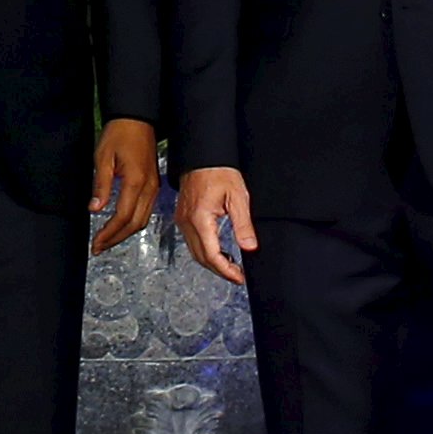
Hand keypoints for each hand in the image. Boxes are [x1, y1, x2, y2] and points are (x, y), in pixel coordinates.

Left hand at [87, 119, 163, 255]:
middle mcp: (149, 187)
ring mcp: (154, 187)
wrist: (137, 118)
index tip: (96, 243)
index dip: (108, 233)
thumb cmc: (119, 133)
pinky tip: (121, 226)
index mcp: (136, 181)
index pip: (122, 216)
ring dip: (124, 233)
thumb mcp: (103, 157)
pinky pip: (146, 211)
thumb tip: (94, 209)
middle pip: (134, 224)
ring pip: (142, 220)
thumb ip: (101, 185)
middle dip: (116, 239)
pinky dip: (133, 223)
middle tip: (98, 247)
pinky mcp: (154, 184)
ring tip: (107, 240)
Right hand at [172, 166, 256, 285]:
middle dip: (219, 270)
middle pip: (201, 258)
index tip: (239, 277)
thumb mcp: (238, 197)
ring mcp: (183, 220)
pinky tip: (219, 252)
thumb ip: (243, 224)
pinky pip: (192, 242)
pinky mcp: (183, 217)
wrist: (203, 156)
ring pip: (195, 252)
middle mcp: (187, 222)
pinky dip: (205, 252)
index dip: (226, 270)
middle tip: (238, 276)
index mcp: (200, 219)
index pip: (211, 255)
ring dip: (212, 263)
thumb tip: (250, 247)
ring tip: (231, 266)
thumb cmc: (219, 171)